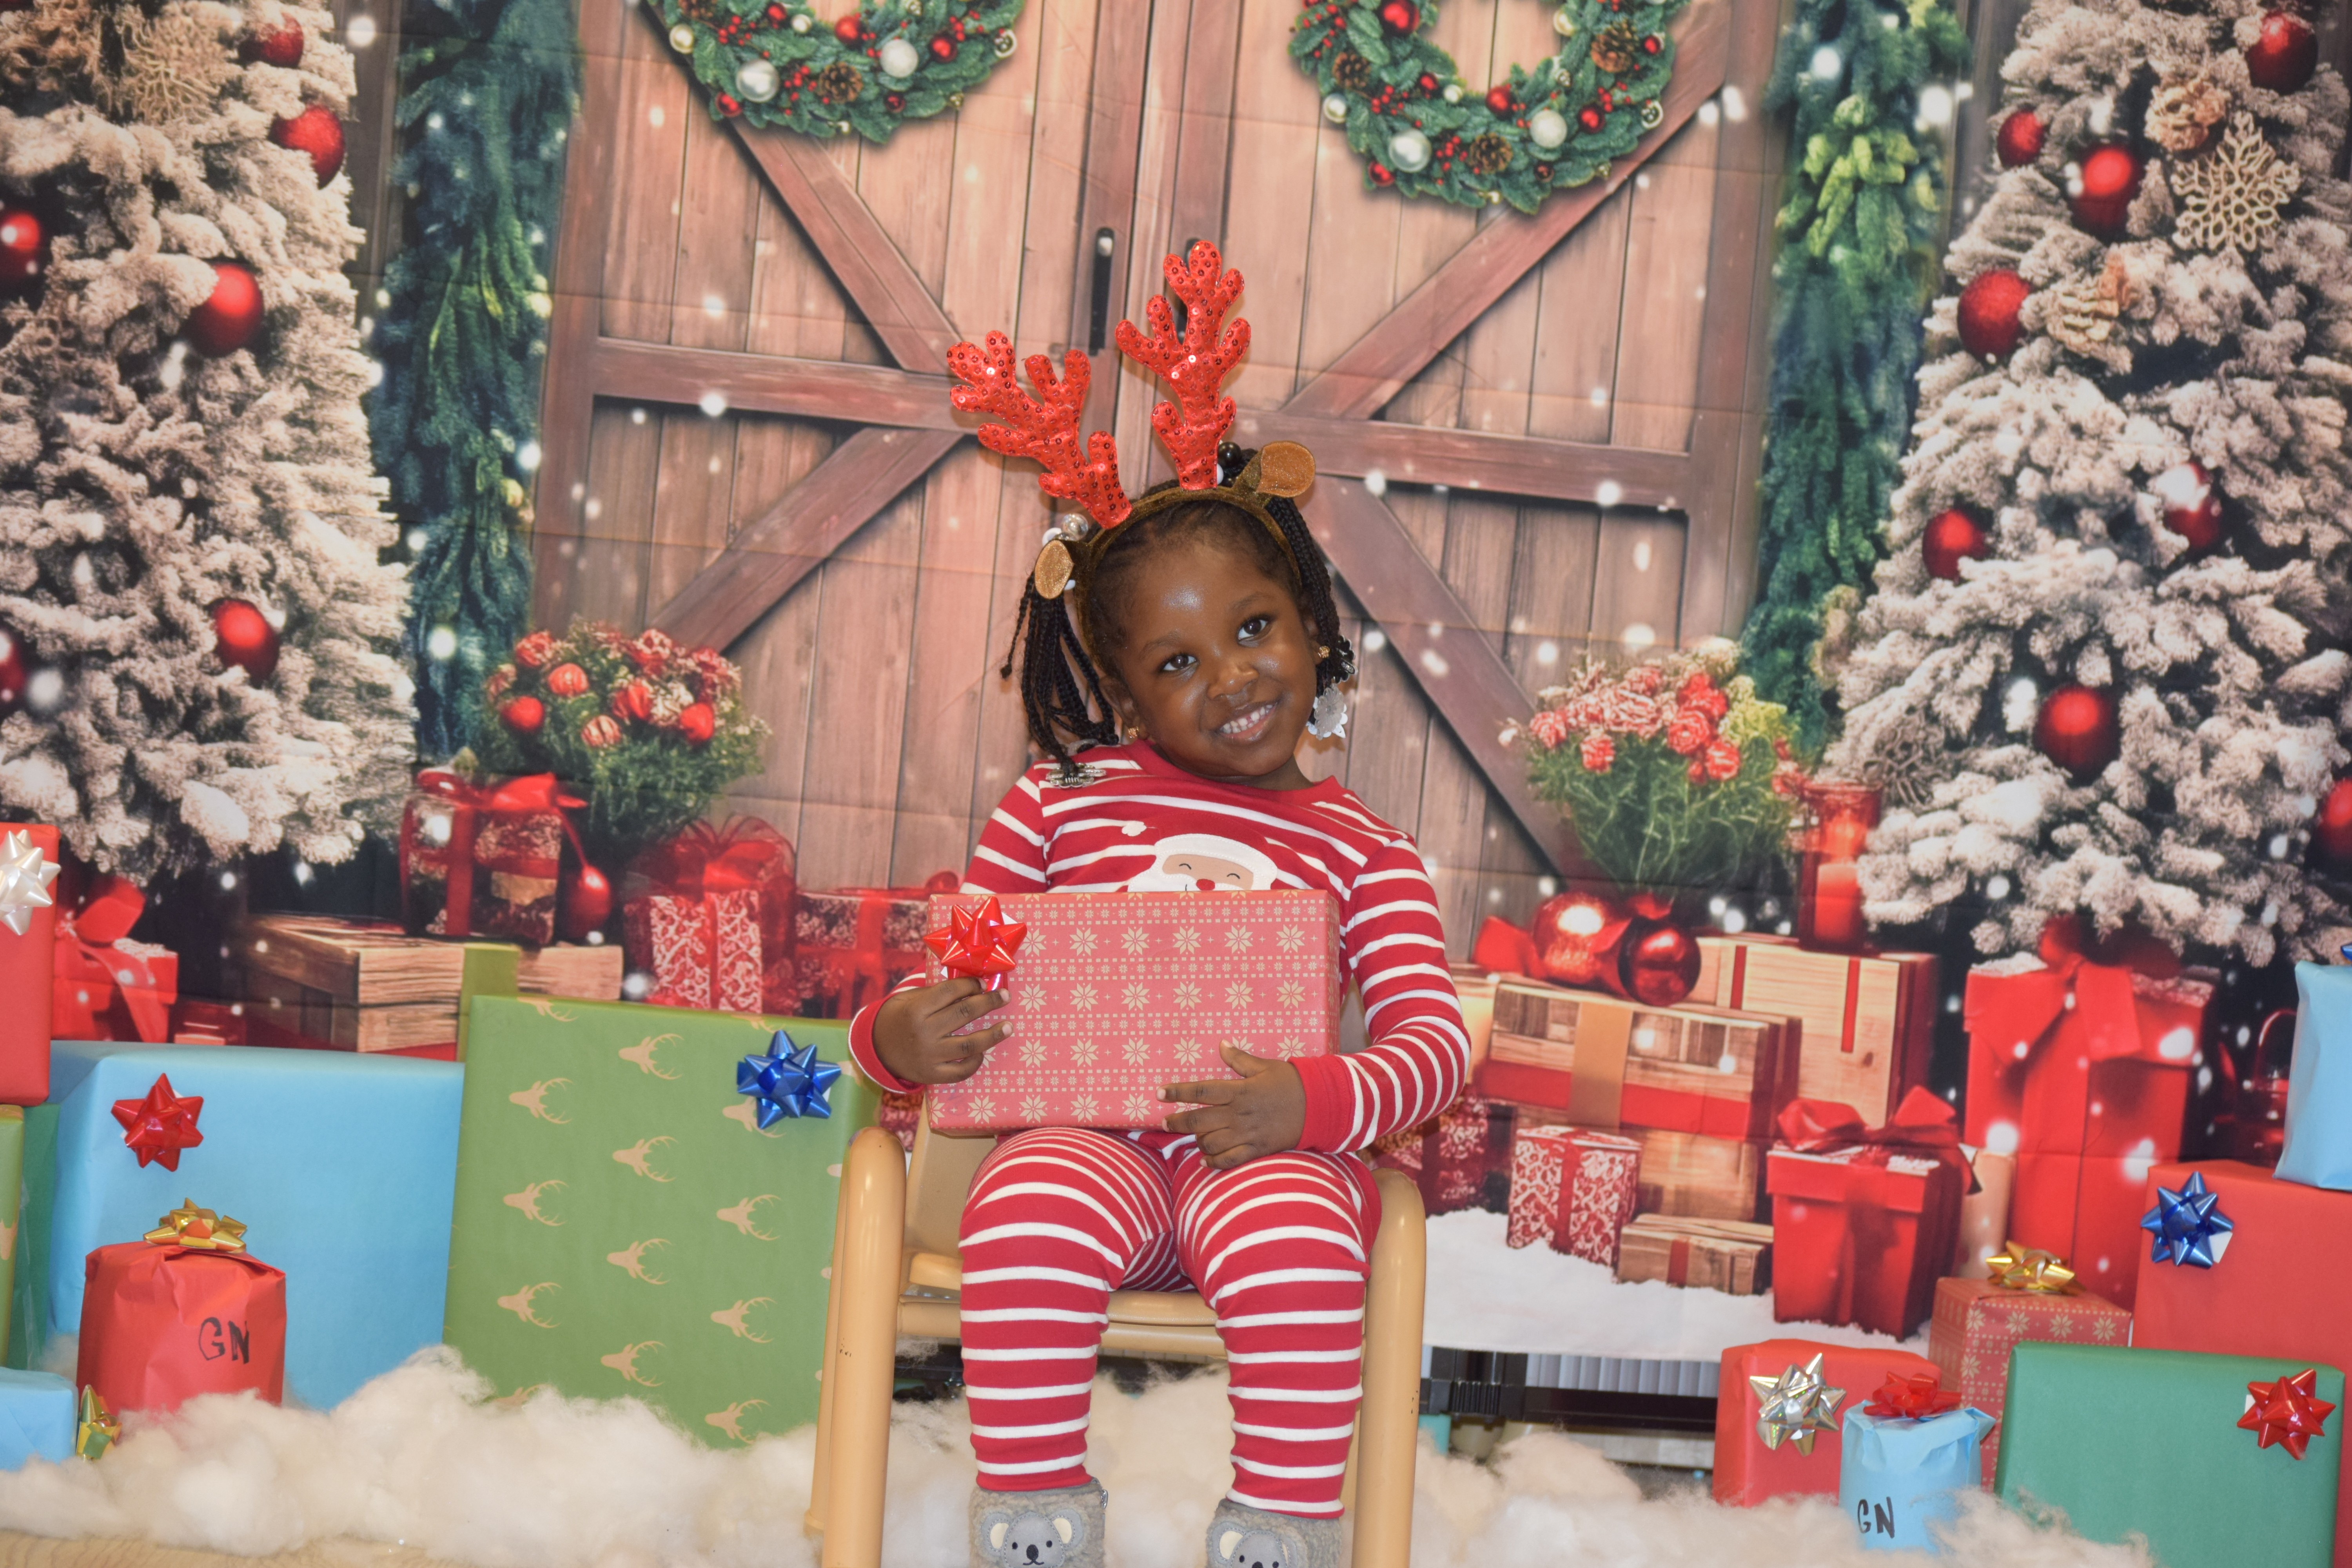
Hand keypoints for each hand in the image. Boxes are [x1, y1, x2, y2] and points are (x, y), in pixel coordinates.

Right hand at [872, 977, 1009, 1085]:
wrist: (876, 1048)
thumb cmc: (899, 1017)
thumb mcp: (910, 999)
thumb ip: (936, 993)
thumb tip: (972, 985)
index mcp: (917, 1009)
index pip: (951, 991)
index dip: (971, 984)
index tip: (984, 983)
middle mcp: (924, 1032)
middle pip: (964, 1013)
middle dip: (989, 1002)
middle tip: (1005, 996)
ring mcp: (929, 1056)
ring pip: (969, 1044)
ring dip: (993, 1035)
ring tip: (1008, 1027)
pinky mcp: (932, 1075)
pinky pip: (960, 1071)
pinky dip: (975, 1062)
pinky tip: (983, 1052)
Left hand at [1160, 1043, 1306, 1168]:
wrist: (1319, 1105)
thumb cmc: (1290, 1083)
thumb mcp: (1264, 1066)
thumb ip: (1239, 1058)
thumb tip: (1221, 1044)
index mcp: (1239, 1091)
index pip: (1200, 1091)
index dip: (1177, 1092)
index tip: (1159, 1093)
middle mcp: (1239, 1114)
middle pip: (1199, 1120)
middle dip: (1178, 1123)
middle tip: (1165, 1123)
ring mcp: (1247, 1134)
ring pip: (1211, 1142)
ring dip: (1197, 1141)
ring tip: (1193, 1137)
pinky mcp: (1257, 1149)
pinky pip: (1230, 1160)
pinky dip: (1214, 1162)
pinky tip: (1205, 1160)